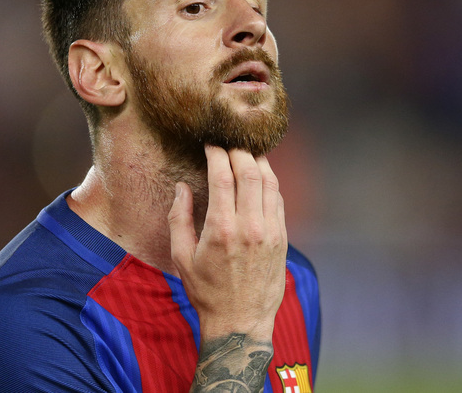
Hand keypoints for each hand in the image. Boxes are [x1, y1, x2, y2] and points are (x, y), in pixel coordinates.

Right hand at [168, 145, 287, 342]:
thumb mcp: (181, 257)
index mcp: (222, 229)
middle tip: (229, 141)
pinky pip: (279, 200)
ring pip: (270, 182)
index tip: (211, 143)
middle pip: (250, 172)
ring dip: (259, 161)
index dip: (217, 153)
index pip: (224, 176)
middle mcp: (250, 226)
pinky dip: (270, 181)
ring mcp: (271, 231)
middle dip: (240, 150)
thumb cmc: (206, 291)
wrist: (241, 322)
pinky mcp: (282, 238)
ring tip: (247, 150)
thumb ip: (179, 218)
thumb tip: (183, 187)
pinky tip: (261, 175)